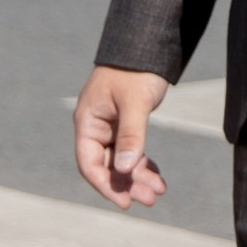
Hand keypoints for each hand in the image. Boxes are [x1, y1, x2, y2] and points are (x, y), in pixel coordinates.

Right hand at [74, 63, 168, 208]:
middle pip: (106, 165)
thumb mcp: (135, 104)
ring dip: (138, 176)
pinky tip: (158, 176)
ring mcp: (109, 125)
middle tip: (151, 199)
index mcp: (87, 121)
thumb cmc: (136, 71)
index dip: (106, 185)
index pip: (89, 163)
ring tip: (159, 191)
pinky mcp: (124, 122)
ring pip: (120, 160)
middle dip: (128, 184)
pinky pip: (130, 150)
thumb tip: (125, 170)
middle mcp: (95, 126)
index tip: (126, 202)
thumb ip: (131, 136)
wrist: (146, 45)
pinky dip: (143, 164)